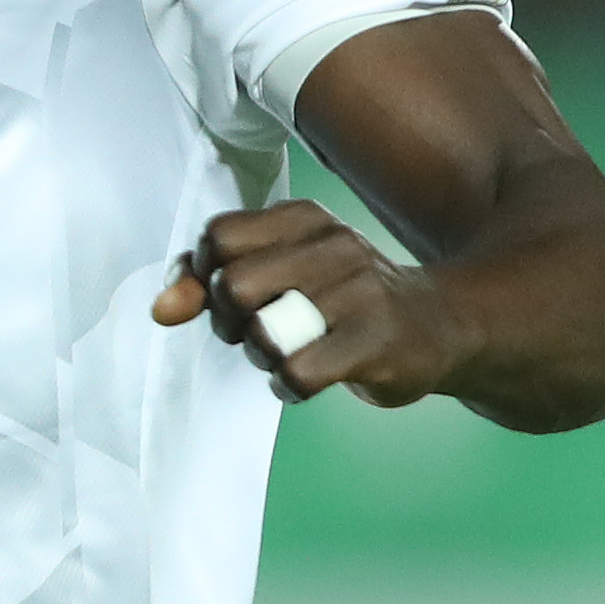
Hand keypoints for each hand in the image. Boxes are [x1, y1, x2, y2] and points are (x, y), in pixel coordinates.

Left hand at [151, 200, 475, 405]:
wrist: (442, 325)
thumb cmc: (347, 301)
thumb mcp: (285, 272)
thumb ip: (214, 279)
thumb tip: (162, 307)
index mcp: (305, 219)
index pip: (217, 237)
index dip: (205, 276)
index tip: (228, 299)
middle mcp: (333, 245)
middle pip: (233, 286)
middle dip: (230, 323)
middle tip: (256, 332)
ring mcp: (359, 293)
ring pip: (264, 333)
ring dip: (262, 356)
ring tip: (286, 355)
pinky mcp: (375, 342)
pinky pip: (299, 372)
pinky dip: (288, 385)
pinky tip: (304, 380)